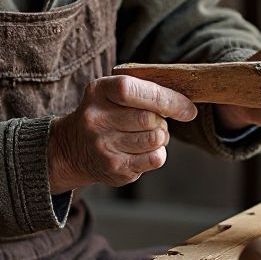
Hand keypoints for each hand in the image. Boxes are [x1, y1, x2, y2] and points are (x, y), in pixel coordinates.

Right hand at [47, 76, 197, 192]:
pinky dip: (158, 153)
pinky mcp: (114, 168)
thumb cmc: (105, 114)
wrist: (72, 149)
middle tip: (156, 122)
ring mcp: (103, 146)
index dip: (166, 98)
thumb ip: (143, 91)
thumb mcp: (112, 93)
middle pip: (149, 118)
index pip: (134, 91)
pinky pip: (154, 159)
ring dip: (160, 137)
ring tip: (148, 135)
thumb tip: (185, 105)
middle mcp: (96, 119)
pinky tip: (143, 150)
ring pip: (155, 139)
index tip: (187, 108)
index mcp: (98, 91)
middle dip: (162, 120)